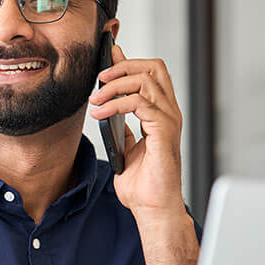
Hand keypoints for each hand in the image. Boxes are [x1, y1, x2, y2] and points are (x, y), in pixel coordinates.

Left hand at [88, 45, 184, 220]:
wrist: (152, 208)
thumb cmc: (143, 185)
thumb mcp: (126, 149)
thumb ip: (122, 129)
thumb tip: (109, 111)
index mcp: (161, 114)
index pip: (151, 74)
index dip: (128, 61)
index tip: (107, 56)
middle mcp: (169, 113)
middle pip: (153, 68)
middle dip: (123, 66)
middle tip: (99, 78)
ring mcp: (169, 121)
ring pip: (145, 81)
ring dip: (114, 86)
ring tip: (95, 99)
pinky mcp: (164, 132)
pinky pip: (140, 103)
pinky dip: (116, 104)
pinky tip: (100, 113)